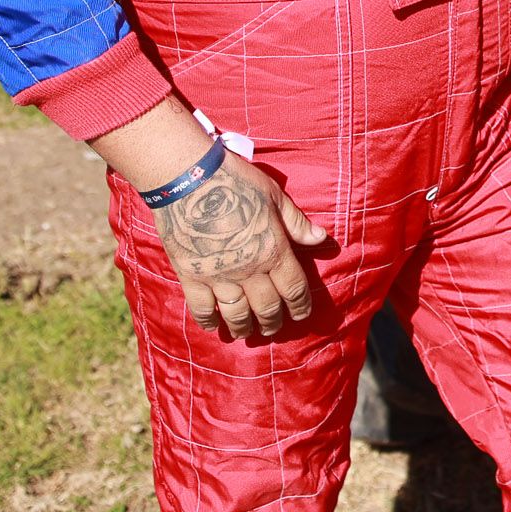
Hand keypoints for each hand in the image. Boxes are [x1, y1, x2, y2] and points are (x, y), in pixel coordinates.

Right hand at [152, 156, 327, 339]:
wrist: (189, 179)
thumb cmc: (236, 181)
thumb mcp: (274, 196)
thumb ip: (296, 222)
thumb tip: (321, 238)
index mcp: (273, 251)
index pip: (293, 288)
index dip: (300, 305)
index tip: (302, 315)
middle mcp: (249, 270)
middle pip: (267, 307)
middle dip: (273, 321)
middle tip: (274, 327)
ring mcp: (218, 276)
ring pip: (236, 314)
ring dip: (244, 327)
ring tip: (247, 332)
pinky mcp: (191, 275)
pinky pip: (202, 308)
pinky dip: (209, 320)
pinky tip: (213, 325)